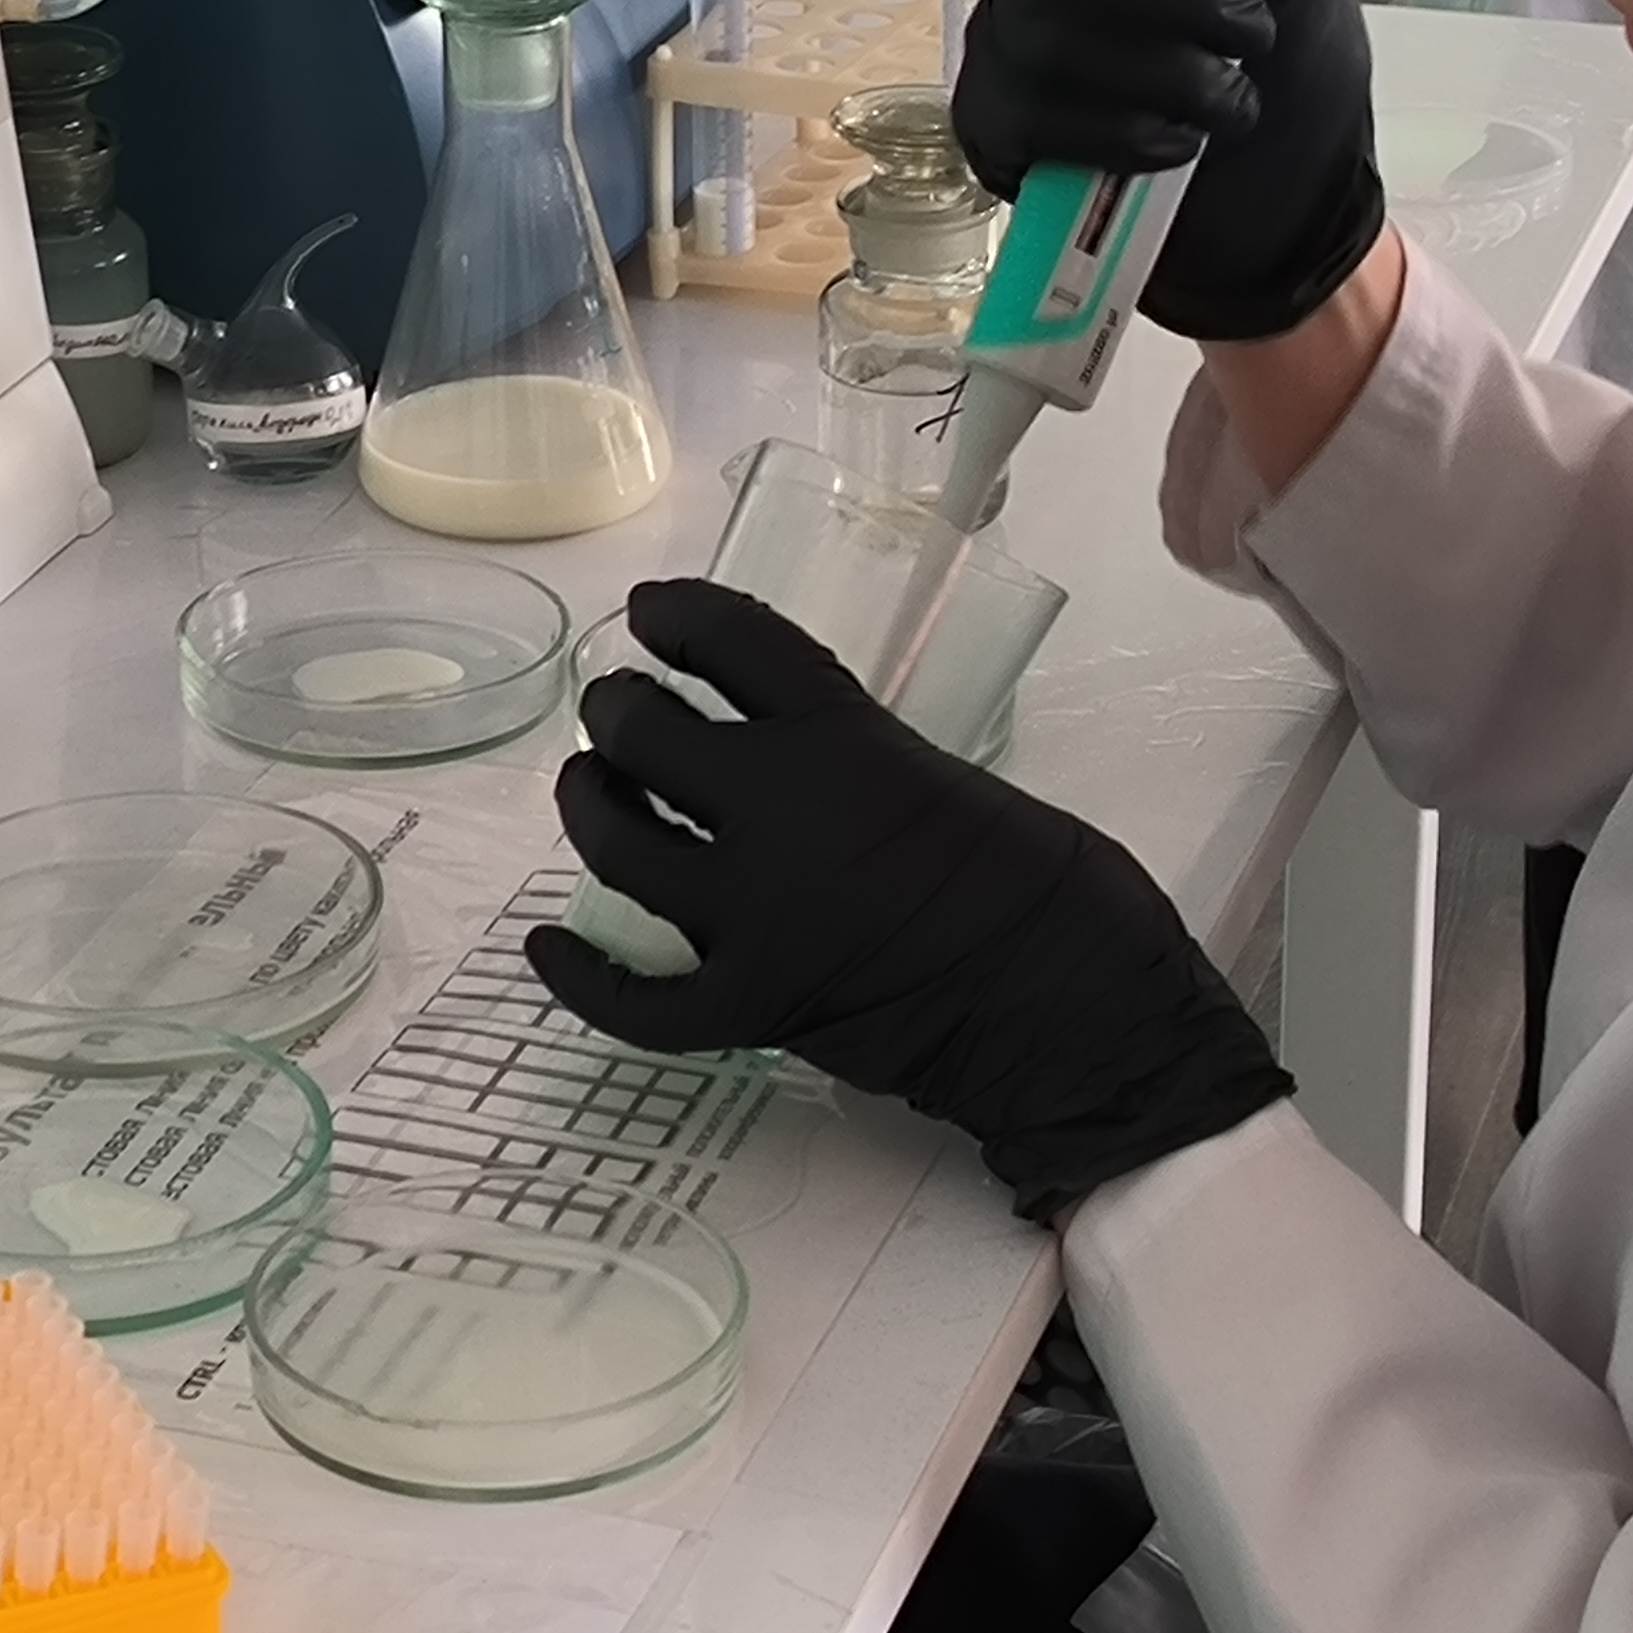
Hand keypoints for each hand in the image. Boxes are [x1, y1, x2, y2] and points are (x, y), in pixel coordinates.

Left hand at [529, 581, 1290, 1220]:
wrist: (1085, 1018)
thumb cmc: (1059, 894)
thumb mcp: (955, 782)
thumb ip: (862, 766)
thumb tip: (803, 776)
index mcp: (849, 739)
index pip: (734, 644)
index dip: (679, 618)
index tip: (649, 613)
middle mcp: (783, 812)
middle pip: (651, 738)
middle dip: (618, 715)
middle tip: (616, 715)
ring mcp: (756, 915)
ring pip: (622, 847)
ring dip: (591, 809)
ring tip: (590, 790)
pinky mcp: (753, 1007)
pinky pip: (638, 999)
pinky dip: (581, 977)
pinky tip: (547, 948)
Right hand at [952, 0, 1383, 340]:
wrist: (1281, 211)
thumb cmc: (1288, 79)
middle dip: (1184, 2)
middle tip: (1252, 41)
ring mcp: (1006, 42)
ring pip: (1056, 38)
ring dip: (1168, 77)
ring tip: (1229, 104)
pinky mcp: (995, 125)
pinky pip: (1038, 117)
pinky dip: (1126, 134)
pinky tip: (1178, 144)